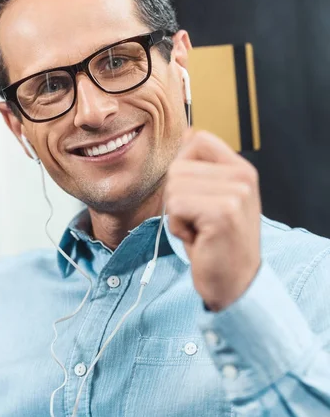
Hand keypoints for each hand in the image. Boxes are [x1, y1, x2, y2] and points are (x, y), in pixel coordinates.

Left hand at [165, 130, 261, 310]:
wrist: (234, 283)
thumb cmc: (216, 242)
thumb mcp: (214, 198)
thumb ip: (203, 168)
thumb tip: (188, 132)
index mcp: (242, 169)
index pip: (198, 139)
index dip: (183, 167)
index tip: (196, 196)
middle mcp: (243, 176)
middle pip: (178, 167)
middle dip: (177, 198)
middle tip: (199, 222)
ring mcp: (236, 193)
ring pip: (173, 187)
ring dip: (177, 214)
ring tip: (200, 231)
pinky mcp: (223, 212)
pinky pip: (175, 206)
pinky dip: (178, 227)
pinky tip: (199, 239)